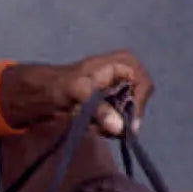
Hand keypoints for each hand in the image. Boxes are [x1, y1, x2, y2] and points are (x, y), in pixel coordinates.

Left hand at [0, 50, 153, 136]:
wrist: (48, 92)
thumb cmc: (62, 83)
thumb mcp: (79, 92)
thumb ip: (99, 108)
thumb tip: (119, 127)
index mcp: (125, 63)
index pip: (144, 86)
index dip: (137, 106)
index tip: (126, 124)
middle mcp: (129, 77)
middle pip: (138, 105)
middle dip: (119, 118)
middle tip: (100, 125)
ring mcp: (124, 93)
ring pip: (129, 118)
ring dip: (111, 126)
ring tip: (90, 122)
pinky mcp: (117, 108)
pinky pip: (120, 125)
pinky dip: (107, 129)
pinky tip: (92, 124)